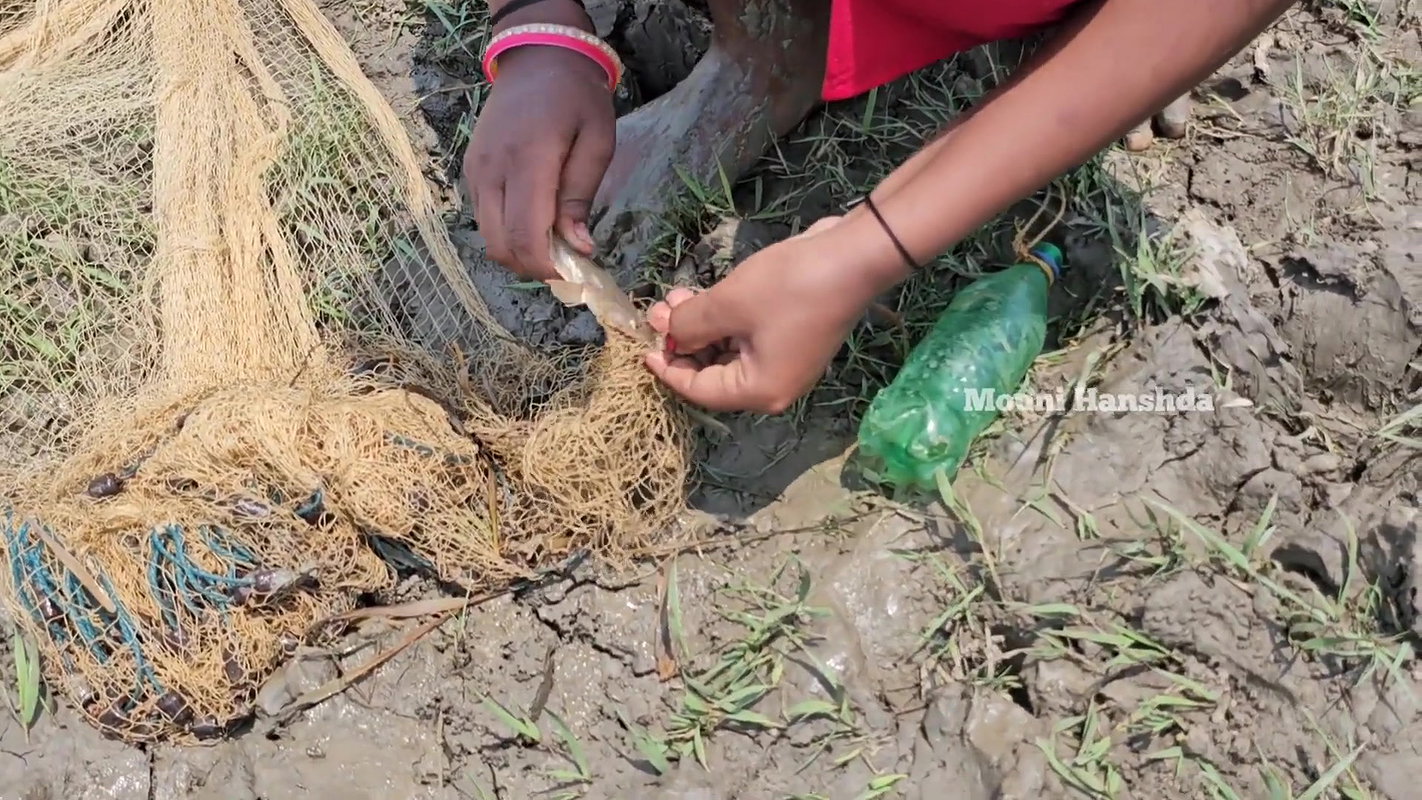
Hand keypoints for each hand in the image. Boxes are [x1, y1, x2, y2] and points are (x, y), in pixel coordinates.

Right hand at [463, 46, 615, 279]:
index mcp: (528, 160)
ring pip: (488, 236)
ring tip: (552, 244)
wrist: (536, 57)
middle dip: (533, 266)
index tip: (573, 274)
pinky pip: (484, 216)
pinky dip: (506, 231)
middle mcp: (492, 169)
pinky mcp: (471, 169)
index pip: (525, 234)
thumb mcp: (597, 141)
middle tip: (566, 263)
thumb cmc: (577, 97)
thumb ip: (582, 196)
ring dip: (518, 252)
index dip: (546, 266)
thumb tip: (579, 246)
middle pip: (501, 245)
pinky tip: (534, 222)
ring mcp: (476, 170)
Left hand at [645, 216, 895, 413]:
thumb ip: (690, 324)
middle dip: (683, 340)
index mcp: (759, 391)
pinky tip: (705, 294)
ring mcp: (787, 362)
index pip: (699, 391)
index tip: (642, 345)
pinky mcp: (794, 337)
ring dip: (701, 325)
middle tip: (659, 308)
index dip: (667, 367)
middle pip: (714, 373)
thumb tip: (670, 333)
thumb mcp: (727, 304)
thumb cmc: (788, 287)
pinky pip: (748, 338)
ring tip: (677, 294)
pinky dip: (725, 321)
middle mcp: (775, 386)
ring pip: (729, 351)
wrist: (854, 257)